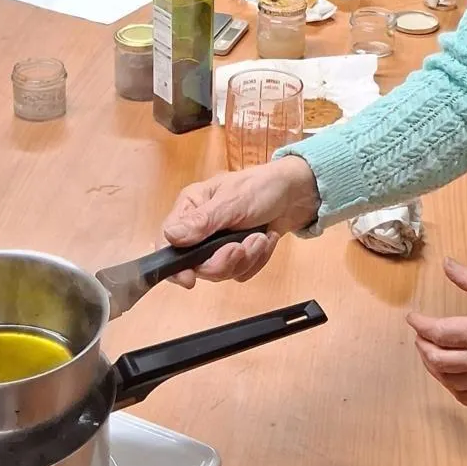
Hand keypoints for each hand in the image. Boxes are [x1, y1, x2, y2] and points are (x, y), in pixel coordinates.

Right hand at [161, 156, 321, 286]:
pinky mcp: (239, 253)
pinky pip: (241, 272)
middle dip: (225, 260)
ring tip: (260, 237)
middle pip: (198, 265)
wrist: (298, 194)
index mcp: (192, 207)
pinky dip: (258, 259)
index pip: (168, 242)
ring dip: (247, 257)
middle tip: (243, 245)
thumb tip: (170, 237)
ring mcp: (219, 243)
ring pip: (222, 271)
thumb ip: (203, 221)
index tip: (190, 278)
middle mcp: (201, 228)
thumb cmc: (263, 187)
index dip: (175, 266)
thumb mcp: (232, 201)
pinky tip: (266, 239)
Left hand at [407, 259, 466, 405]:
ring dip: (432, 366)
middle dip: (422, 345)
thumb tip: (447, 265)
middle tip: (420, 333)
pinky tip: (450, 374)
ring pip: (449, 381)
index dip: (420, 325)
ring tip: (430, 351)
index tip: (413, 317)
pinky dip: (451, 386)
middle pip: (438, 359)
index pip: (440, 333)